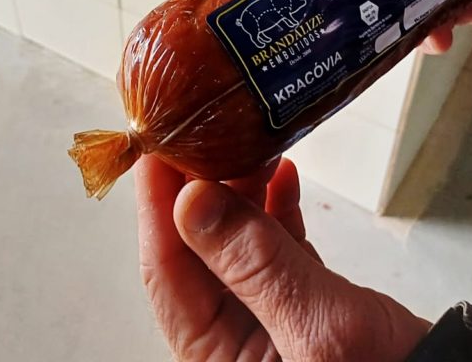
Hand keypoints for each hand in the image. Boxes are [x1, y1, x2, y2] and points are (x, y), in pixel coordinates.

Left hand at [136, 154, 429, 360]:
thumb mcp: (313, 325)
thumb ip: (253, 263)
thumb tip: (191, 200)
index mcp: (215, 359)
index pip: (167, 274)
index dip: (158, 209)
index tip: (159, 150)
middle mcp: (232, 341)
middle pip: (199, 253)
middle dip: (204, 190)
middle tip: (210, 132)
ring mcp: (268, 321)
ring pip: (237, 243)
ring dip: (243, 194)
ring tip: (254, 145)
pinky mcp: (304, 306)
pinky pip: (276, 248)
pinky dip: (278, 210)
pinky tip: (284, 174)